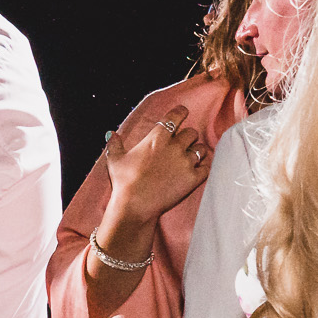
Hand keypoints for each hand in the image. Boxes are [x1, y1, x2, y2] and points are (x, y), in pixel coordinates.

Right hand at [102, 103, 209, 229]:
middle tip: (182, 143)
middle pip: (192, 132)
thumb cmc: (124, 182)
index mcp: (157, 138)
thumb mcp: (115, 160)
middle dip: (188, 136)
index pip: (176, 115)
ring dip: (196, 152)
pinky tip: (197, 170)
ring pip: (201, 149)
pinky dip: (203, 168)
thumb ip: (115, 144)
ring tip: (190, 158)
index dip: (181, 112)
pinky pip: (206, 168)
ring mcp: (186, 162)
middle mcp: (175, 146)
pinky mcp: (193, 178)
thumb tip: (111, 134)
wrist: (135, 205)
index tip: (182, 112)